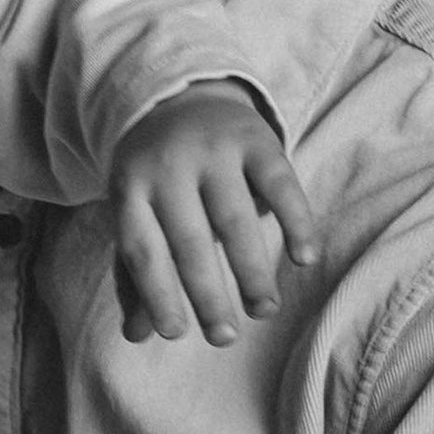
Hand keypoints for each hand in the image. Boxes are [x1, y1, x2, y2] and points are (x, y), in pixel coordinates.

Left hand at [108, 82, 319, 343]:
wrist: (181, 96)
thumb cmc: (156, 177)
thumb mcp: (135, 213)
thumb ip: (135, 273)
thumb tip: (136, 335)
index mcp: (129, 188)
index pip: (142, 248)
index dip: (156, 293)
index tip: (174, 333)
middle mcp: (168, 166)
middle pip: (188, 239)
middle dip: (207, 293)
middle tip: (223, 337)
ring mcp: (213, 149)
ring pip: (234, 218)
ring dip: (251, 270)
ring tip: (263, 310)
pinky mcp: (255, 138)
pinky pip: (279, 183)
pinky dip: (295, 222)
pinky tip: (304, 258)